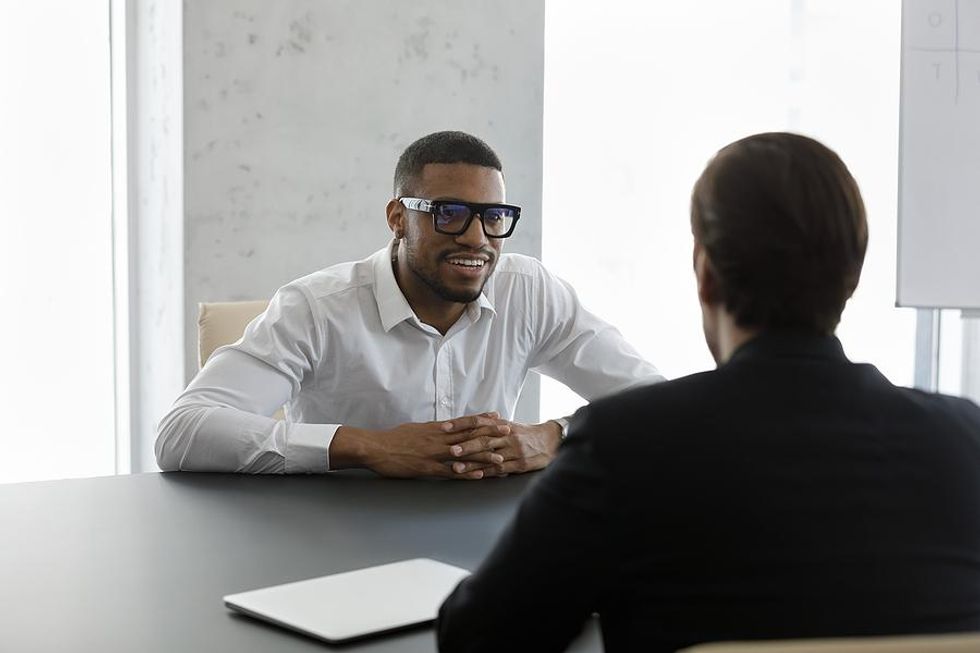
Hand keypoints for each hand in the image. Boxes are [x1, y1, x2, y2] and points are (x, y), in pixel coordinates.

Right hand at [329, 415, 509, 479]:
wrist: (375, 447)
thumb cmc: (394, 438)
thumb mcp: (416, 428)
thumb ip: (434, 429)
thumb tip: (447, 427)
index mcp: (436, 428)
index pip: (464, 422)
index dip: (482, 419)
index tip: (497, 416)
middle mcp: (438, 438)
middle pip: (469, 435)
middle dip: (490, 434)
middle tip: (508, 432)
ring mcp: (434, 454)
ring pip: (463, 454)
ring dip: (483, 456)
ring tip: (501, 458)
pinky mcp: (428, 468)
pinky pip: (451, 472)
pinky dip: (466, 473)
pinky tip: (479, 475)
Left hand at [444, 416, 562, 477]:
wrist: (550, 440)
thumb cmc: (526, 434)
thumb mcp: (509, 426)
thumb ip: (490, 426)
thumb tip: (468, 424)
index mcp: (501, 425)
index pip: (477, 422)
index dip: (460, 424)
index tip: (445, 426)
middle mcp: (507, 436)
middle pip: (483, 439)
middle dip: (465, 445)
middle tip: (450, 450)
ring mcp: (514, 450)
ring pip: (490, 456)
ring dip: (472, 462)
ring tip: (457, 467)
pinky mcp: (520, 464)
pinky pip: (501, 468)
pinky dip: (488, 472)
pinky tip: (476, 476)